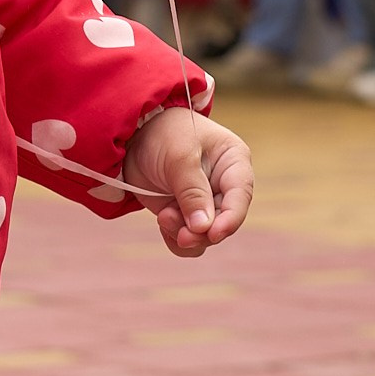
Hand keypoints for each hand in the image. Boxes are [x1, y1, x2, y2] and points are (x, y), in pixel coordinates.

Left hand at [122, 104, 254, 258]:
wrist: (134, 136)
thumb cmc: (163, 134)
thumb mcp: (178, 157)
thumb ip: (192, 192)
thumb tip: (204, 227)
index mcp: (233, 163)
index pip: (240, 196)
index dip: (230, 219)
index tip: (213, 233)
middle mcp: (224, 186)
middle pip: (223, 222)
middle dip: (200, 231)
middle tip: (176, 230)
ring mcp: (205, 203)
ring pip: (206, 236)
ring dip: (184, 234)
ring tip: (163, 216)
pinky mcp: (186, 215)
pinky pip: (189, 241)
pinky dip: (175, 238)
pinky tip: (163, 222)